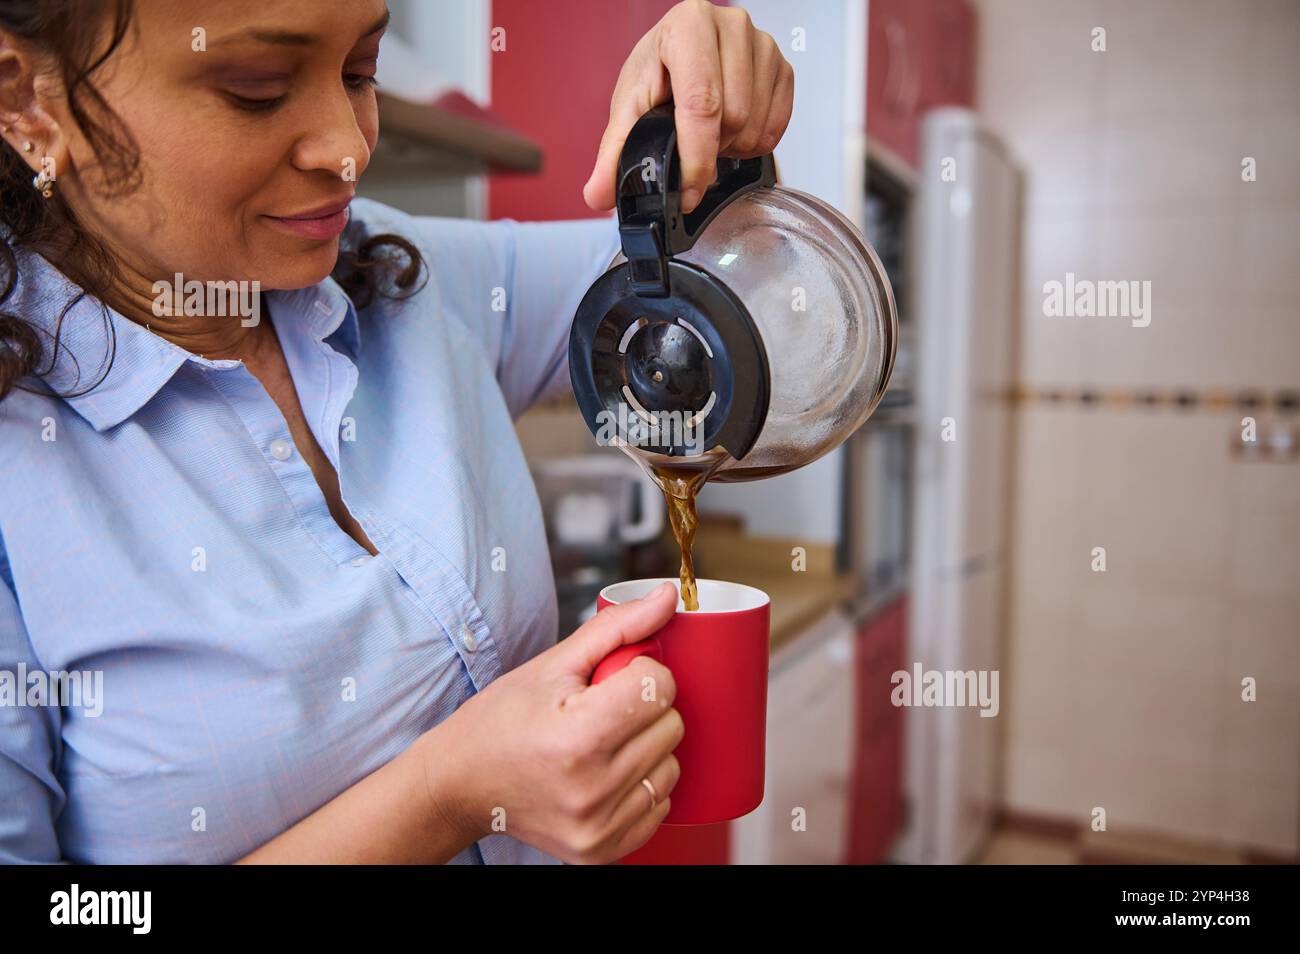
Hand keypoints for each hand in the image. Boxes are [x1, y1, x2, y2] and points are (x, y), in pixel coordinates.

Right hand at [426, 582, 683, 864]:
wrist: (461, 784)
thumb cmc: (502, 720)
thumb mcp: (553, 664)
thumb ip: (617, 627)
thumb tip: (669, 596)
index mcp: (579, 736)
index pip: (660, 687)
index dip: (641, 671)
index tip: (612, 678)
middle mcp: (592, 787)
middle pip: (671, 726)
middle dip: (645, 708)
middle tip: (602, 709)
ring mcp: (599, 825)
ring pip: (671, 765)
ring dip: (647, 747)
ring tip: (603, 743)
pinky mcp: (603, 850)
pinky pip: (660, 805)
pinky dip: (642, 784)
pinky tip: (606, 774)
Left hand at [583, 0, 793, 214]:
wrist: (680, 54)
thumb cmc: (658, 71)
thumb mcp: (630, 106)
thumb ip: (615, 153)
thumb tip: (599, 194)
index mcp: (688, 26)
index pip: (702, 103)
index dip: (696, 157)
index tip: (688, 191)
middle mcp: (731, 26)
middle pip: (733, 118)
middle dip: (711, 148)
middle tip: (690, 141)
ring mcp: (762, 45)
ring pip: (756, 126)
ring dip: (731, 146)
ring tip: (709, 132)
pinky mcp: (783, 67)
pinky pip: (776, 128)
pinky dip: (753, 142)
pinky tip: (731, 129)